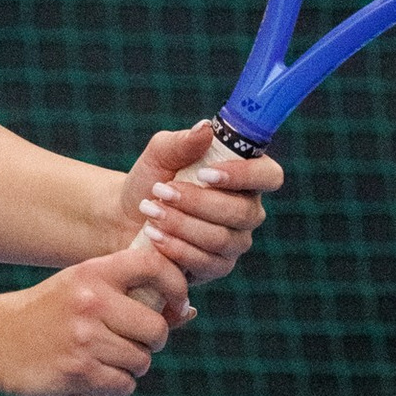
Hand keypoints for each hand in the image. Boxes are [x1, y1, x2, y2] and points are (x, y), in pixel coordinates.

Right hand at [0, 241, 191, 395]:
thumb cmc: (46, 313)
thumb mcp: (81, 290)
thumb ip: (129, 296)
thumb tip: (189, 312)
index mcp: (92, 273)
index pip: (153, 265)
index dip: (176, 285)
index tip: (177, 302)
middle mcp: (91, 302)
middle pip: (156, 327)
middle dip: (154, 340)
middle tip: (136, 342)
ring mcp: (85, 338)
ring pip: (141, 360)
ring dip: (134, 366)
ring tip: (110, 360)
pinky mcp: (78, 372)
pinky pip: (123, 384)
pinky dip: (117, 385)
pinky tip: (99, 377)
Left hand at [118, 120, 281, 285]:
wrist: (126, 216)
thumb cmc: (152, 179)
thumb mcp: (161, 154)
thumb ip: (183, 141)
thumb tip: (205, 129)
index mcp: (244, 177)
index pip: (269, 176)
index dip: (244, 175)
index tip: (206, 174)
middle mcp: (247, 210)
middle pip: (243, 212)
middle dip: (198, 202)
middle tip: (162, 191)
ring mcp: (235, 241)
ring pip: (222, 238)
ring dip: (182, 224)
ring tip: (151, 211)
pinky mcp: (218, 266)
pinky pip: (207, 262)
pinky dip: (176, 247)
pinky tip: (154, 235)